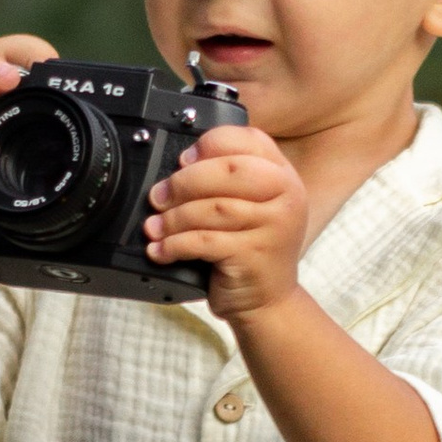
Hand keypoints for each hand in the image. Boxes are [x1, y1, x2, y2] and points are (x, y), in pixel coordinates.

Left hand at [146, 122, 307, 319]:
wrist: (267, 302)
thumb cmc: (250, 250)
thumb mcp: (251, 206)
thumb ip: (227, 179)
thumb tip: (180, 164)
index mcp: (284, 175)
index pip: (250, 139)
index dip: (211, 144)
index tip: (184, 160)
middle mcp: (287, 196)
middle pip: (228, 170)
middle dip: (184, 182)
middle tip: (158, 197)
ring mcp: (274, 226)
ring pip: (212, 208)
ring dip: (173, 218)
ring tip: (155, 227)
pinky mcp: (254, 255)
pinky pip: (204, 241)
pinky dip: (175, 244)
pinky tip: (162, 250)